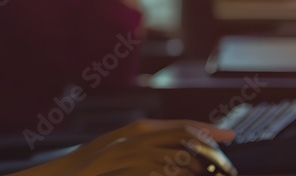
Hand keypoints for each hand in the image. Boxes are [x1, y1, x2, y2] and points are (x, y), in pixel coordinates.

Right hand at [21, 119, 235, 175]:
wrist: (64, 173)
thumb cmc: (96, 166)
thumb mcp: (126, 152)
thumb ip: (149, 149)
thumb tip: (182, 155)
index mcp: (138, 128)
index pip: (181, 124)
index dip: (208, 129)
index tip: (230, 137)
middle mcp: (135, 135)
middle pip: (184, 135)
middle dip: (209, 149)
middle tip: (226, 164)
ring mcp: (129, 151)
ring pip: (176, 156)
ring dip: (195, 168)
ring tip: (206, 174)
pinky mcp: (123, 165)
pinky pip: (158, 170)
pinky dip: (172, 174)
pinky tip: (177, 175)